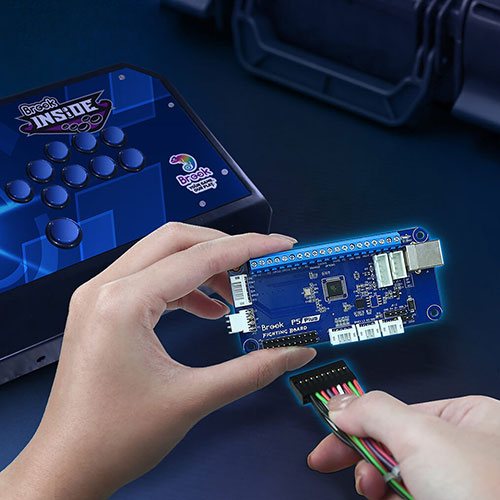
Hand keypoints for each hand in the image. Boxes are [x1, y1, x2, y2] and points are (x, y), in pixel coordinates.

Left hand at [0, 222, 315, 498]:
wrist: (67, 467)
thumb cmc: (112, 437)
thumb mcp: (193, 399)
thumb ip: (253, 370)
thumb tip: (294, 351)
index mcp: (123, 302)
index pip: (198, 257)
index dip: (247, 247)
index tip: (277, 245)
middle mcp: (105, 289)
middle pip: (176, 241)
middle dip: (223, 248)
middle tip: (258, 264)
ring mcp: (99, 297)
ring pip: (161, 256)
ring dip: (203, 268)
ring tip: (237, 292)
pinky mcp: (102, 310)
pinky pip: (149, 280)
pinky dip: (184, 286)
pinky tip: (208, 308)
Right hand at [308, 391, 499, 499]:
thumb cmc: (492, 495)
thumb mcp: (421, 436)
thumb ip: (375, 411)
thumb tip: (342, 405)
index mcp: (467, 417)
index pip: (396, 409)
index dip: (357, 420)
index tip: (329, 431)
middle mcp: (463, 449)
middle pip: (392, 442)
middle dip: (365, 457)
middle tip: (338, 463)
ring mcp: (456, 485)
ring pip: (397, 475)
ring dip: (377, 484)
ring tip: (374, 491)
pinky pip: (405, 497)